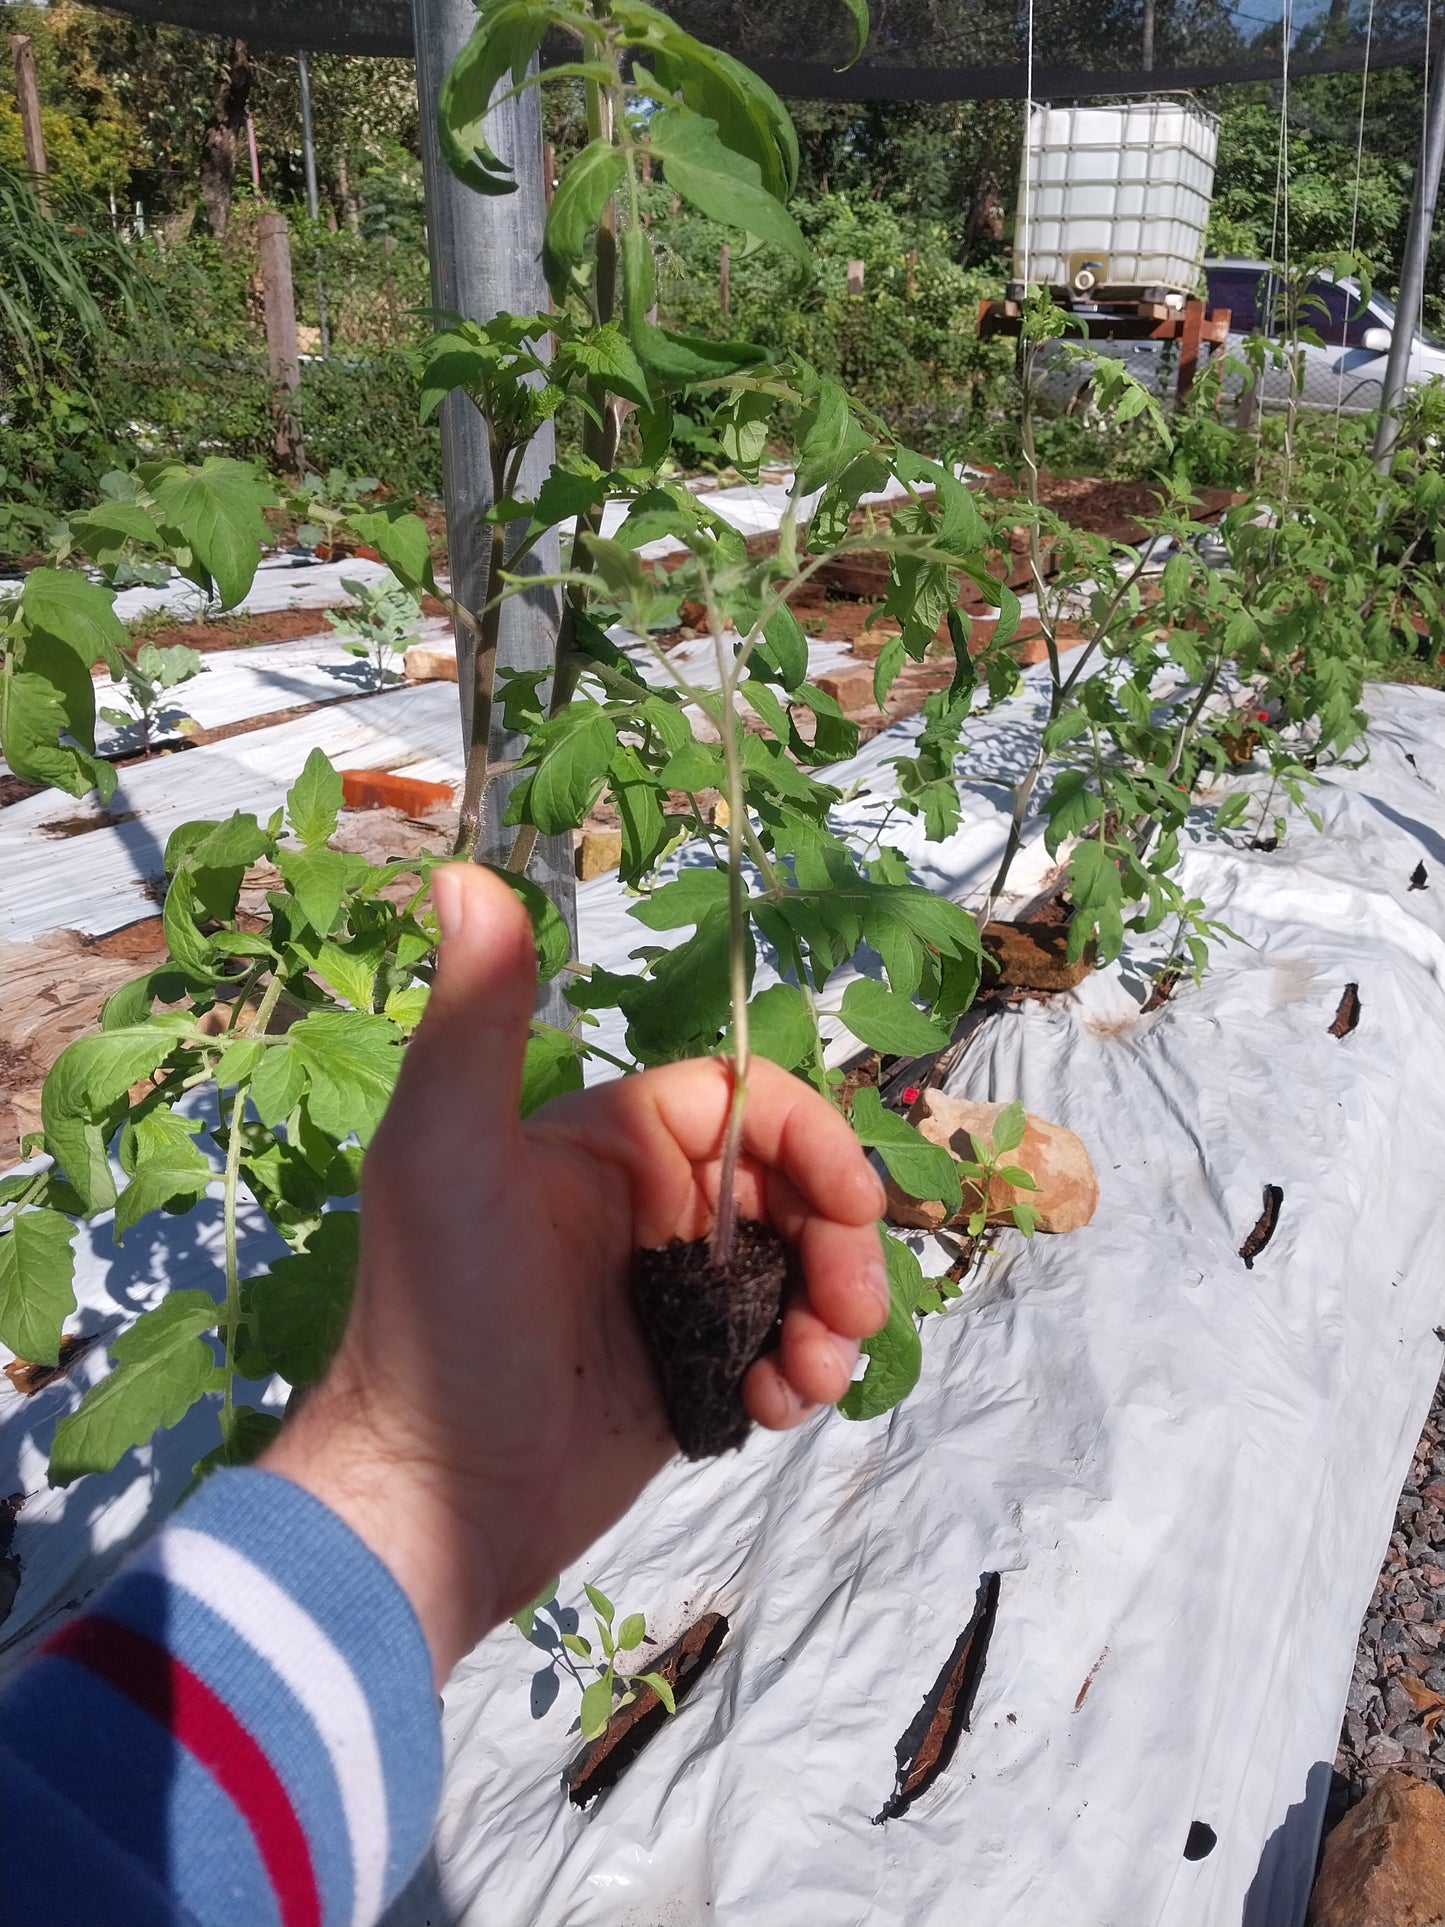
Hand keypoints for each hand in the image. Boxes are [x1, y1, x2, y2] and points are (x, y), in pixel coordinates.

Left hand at [262, 863, 888, 1680]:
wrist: (429, 1502)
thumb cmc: (439, 1318)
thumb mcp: (446, 1154)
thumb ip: (474, 1018)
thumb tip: (461, 869)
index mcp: (607, 1140)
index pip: (745, 1104)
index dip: (812, 1139)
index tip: (851, 1203)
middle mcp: (645, 1206)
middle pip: (794, 1189)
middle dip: (842, 1239)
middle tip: (854, 1310)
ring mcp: (669, 1295)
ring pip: (801, 1271)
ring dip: (836, 1312)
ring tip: (816, 1376)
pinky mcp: (688, 1374)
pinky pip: (781, 1345)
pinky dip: (804, 1368)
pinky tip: (783, 1406)